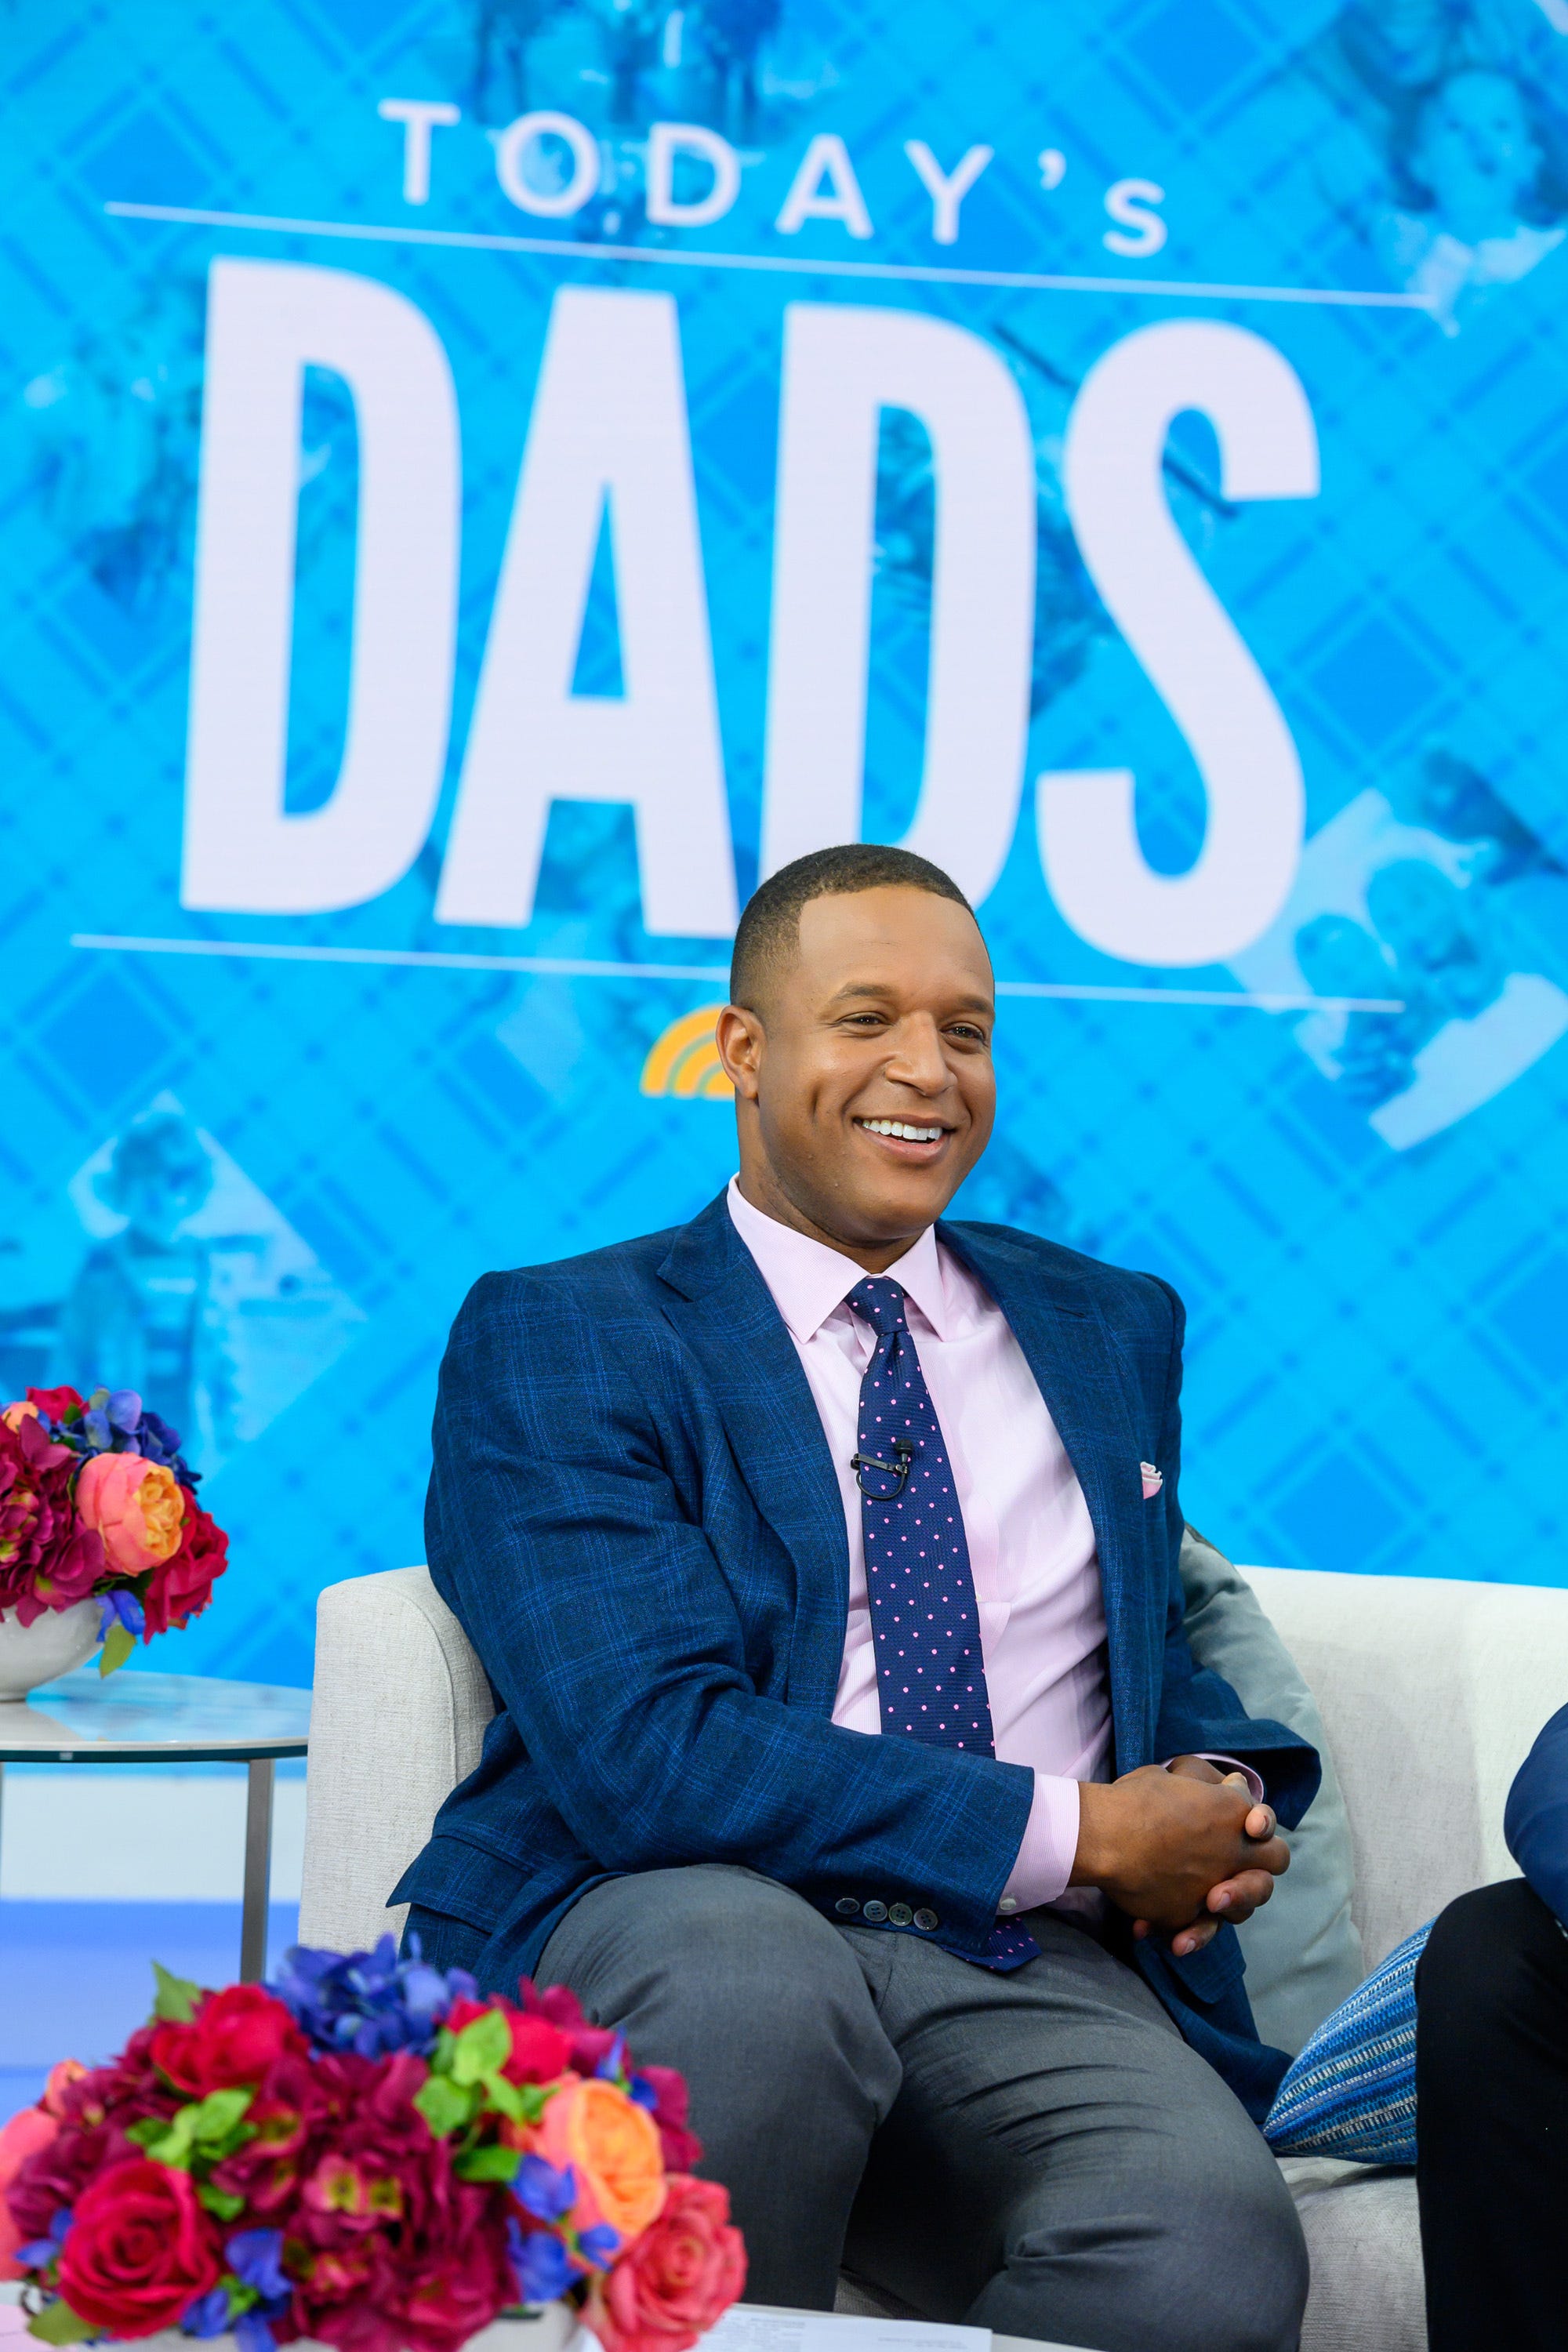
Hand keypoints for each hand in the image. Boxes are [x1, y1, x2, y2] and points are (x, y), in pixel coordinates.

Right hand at [1070, 1758, 1287, 1957]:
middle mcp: (1234, 1852)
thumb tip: (1232, 1786)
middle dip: (1262, 1860)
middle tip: (1233, 1862)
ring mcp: (1214, 1888)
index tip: (1239, 1822)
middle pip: (1276, 1861)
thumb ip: (1207, 1789)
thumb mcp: (1174, 1778)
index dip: (1257, 1823)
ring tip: (1206, 1899)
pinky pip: (1194, 1927)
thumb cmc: (1134, 1798)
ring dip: (1230, 1902)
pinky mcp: (1186, 1916)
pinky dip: (1182, 1930)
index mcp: (1232, 1812)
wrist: (1103, 1835)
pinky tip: (1149, 1926)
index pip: (1266, 1822)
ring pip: (1245, 1907)